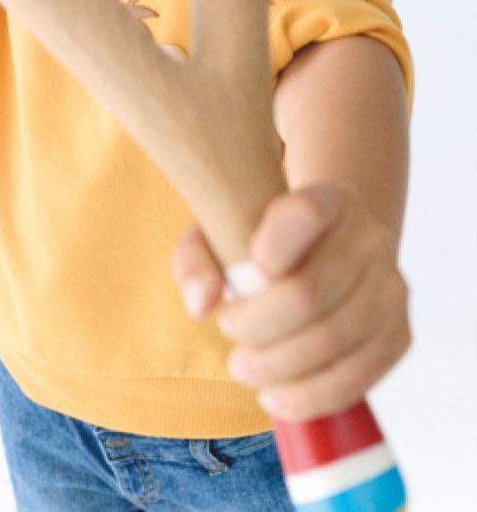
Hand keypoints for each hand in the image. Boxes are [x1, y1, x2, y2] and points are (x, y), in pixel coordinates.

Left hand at [172, 182, 410, 421]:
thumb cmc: (266, 244)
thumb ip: (196, 261)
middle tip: (229, 332)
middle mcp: (368, 238)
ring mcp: (391, 287)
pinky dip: (311, 396)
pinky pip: (358, 376)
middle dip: (256, 326)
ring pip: (331, 340)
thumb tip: (201, 305)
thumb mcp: (221, 234)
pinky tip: (277, 396)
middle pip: (308, 292)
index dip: (270, 248)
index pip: (304, 215)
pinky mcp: (399, 333)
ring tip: (243, 367)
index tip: (247, 270)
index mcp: (329, 199)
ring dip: (277, 367)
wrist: (330, 250)